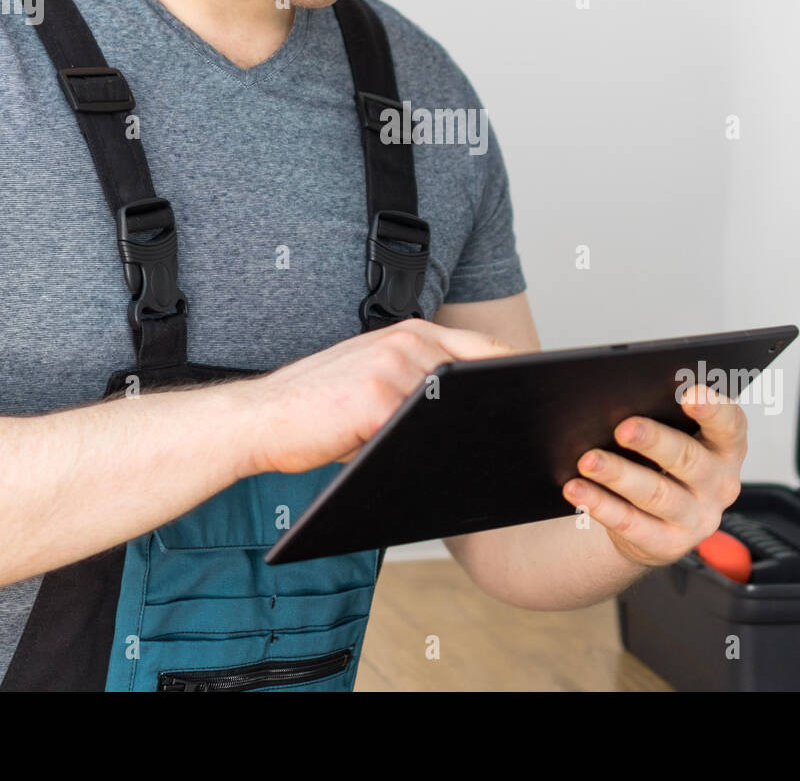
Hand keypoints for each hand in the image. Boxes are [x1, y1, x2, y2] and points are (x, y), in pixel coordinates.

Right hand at [230, 319, 516, 476]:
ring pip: (454, 408)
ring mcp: (394, 368)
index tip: (537, 400)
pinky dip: (432, 452)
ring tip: (481, 458)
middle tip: (522, 435)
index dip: (514, 375)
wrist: (262, 417)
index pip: (484, 349)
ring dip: (465, 435)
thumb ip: (420, 381)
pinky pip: (422, 432)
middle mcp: (406, 341)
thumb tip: (477, 412)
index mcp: (409, 332)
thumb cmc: (319, 404)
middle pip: (479, 377)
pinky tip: (437, 467)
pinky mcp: (379, 402)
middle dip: (497, 408)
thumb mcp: (375, 375)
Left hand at [560, 383, 746, 569]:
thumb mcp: (677, 437)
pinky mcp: (668, 544)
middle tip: (623, 427)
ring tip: (588, 460)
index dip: (713, 409)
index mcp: (726, 448)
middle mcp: (719, 484)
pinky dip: (601, 505)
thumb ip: (662, 414)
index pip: (730, 425)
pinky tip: (577, 489)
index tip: (690, 393)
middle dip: (654, 440)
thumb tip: (621, 392)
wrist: (657, 522)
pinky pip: (631, 523)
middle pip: (688, 458)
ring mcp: (696, 518)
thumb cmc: (665, 462)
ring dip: (619, 475)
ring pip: (656, 494)